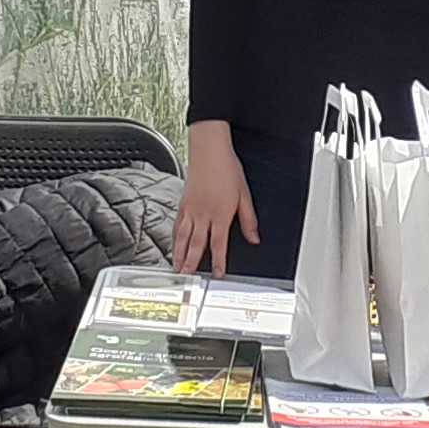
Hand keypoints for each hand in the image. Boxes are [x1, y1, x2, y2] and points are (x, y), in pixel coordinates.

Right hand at [174, 122, 257, 274]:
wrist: (209, 150)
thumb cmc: (227, 169)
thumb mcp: (244, 195)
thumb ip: (249, 220)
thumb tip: (254, 238)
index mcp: (220, 214)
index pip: (218, 243)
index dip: (218, 261)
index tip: (218, 274)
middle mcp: (203, 214)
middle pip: (196, 244)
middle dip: (192, 263)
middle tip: (187, 277)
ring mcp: (190, 209)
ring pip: (182, 237)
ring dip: (179, 254)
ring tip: (177, 267)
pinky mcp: (183, 203)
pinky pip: (177, 225)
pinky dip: (174, 238)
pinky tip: (174, 245)